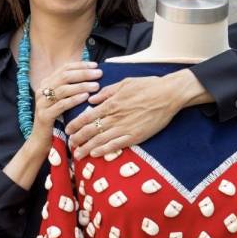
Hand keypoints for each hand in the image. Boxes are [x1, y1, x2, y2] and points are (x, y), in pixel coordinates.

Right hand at [29, 61, 101, 154]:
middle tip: (99, 74)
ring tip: (96, 86)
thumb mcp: (64, 100)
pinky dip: (74, 99)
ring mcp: (42, 102)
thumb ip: (72, 88)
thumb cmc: (58, 118)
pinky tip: (86, 97)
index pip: (64, 68)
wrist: (42, 139)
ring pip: (63, 89)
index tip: (96, 65)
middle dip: (83, 73)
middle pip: (65, 76)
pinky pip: (61, 104)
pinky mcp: (44, 115)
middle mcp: (42, 90)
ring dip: (81, 86)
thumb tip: (92, 75)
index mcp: (46, 83)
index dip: (80, 65)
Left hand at [65, 69, 212, 158]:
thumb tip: (92, 99)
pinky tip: (95, 154)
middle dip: (77, 139)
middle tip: (69, 145)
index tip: (68, 130)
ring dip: (86, 148)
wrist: (169, 95)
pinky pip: (116, 145)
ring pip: (100, 140)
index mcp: (111, 104)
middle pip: (90, 131)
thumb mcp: (125, 83)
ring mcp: (125, 128)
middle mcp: (115, 117)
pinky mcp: (136, 136)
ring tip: (78, 154)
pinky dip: (104, 150)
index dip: (75, 125)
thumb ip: (107, 92)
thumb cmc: (148, 86)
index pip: (86, 117)